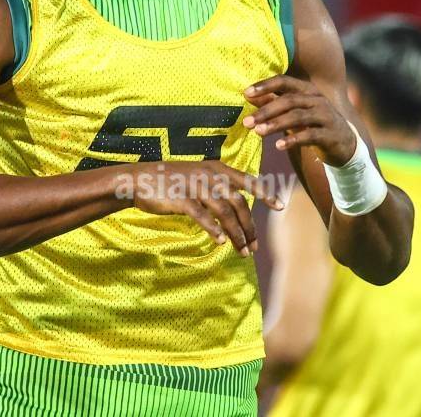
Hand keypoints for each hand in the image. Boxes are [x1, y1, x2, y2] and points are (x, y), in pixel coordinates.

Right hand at [119, 160, 283, 255]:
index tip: (280, 207)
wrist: (141, 179)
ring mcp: (196, 186)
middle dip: (249, 227)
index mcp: (217, 168)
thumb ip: (218, 187)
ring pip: (225, 212)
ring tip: (242, 251)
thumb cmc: (172, 180)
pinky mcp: (182, 199)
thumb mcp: (199, 176)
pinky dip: (213, 230)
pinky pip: (202, 216)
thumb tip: (238, 207)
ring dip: (236, 234)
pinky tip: (220, 242)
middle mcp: (210, 175)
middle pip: (239, 203)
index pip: (247, 181)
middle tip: (254, 246)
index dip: (265, 194)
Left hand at [243, 75, 357, 166]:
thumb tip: (248, 96)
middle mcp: (317, 100)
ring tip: (258, 132)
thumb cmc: (314, 125)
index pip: (284, 81)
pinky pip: (310, 136)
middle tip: (246, 122)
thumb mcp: (294, 113)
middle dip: (266, 111)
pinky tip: (278, 146)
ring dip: (275, 124)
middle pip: (288, 100)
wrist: (345, 145)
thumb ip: (274, 103)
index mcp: (308, 90)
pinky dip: (293, 140)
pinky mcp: (330, 135)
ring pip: (297, 117)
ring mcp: (326, 116)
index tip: (246, 93)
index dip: (265, 85)